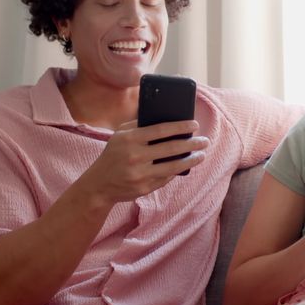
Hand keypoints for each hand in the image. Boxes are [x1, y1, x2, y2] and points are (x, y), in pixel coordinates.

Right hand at [80, 119, 209, 204]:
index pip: (161, 130)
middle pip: (171, 148)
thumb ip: (138, 124)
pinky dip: (177, 170)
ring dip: (191, 160)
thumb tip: (165, 116)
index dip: (180, 127)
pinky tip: (185, 165)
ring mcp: (141, 174)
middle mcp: (135, 156)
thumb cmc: (113, 154)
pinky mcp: (145, 188)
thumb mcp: (120, 135)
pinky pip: (166, 177)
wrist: (99, 184)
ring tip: (202, 154)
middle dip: (192, 144)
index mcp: (130, 139)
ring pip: (174, 166)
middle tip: (205, 141)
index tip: (194, 125)